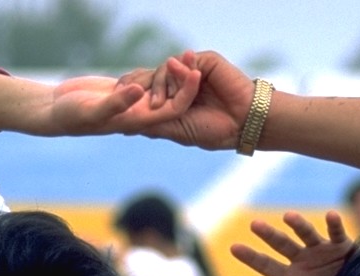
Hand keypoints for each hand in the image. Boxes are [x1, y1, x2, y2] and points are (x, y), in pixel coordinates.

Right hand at [41, 58, 200, 135]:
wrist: (56, 111)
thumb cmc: (72, 116)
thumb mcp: (94, 110)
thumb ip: (117, 103)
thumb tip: (140, 91)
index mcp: (139, 121)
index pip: (174, 109)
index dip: (188, 92)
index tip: (197, 72)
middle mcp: (140, 113)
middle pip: (173, 97)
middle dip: (186, 78)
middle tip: (195, 56)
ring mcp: (133, 102)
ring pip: (162, 87)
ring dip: (175, 72)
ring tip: (186, 52)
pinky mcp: (125, 90)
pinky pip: (148, 80)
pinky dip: (158, 70)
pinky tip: (169, 57)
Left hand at [126, 49, 254, 149]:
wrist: (243, 124)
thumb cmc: (213, 131)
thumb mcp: (177, 129)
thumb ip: (154, 123)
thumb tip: (125, 126)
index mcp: (174, 99)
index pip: (148, 89)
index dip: (132, 90)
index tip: (116, 94)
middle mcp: (181, 84)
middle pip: (152, 76)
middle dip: (140, 84)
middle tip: (127, 91)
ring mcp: (192, 72)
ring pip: (165, 69)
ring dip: (162, 84)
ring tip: (165, 102)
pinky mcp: (204, 62)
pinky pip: (184, 61)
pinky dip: (180, 69)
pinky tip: (184, 78)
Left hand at [229, 211, 353, 275]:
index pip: (267, 266)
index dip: (252, 258)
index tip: (233, 247)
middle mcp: (303, 260)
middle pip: (282, 246)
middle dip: (270, 236)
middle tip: (254, 225)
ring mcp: (321, 250)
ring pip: (307, 234)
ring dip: (298, 225)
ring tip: (289, 217)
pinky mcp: (342, 244)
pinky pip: (336, 232)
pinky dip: (334, 224)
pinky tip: (330, 215)